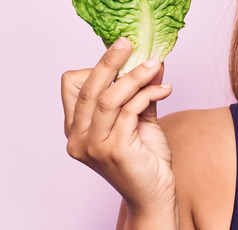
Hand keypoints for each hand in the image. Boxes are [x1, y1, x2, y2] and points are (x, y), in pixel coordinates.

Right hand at [61, 38, 175, 215]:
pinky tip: (165, 88)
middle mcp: (77, 138)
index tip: (123, 52)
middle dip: (109, 60)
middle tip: (128, 42)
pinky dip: (149, 94)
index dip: (97, 66)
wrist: (154, 195)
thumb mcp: (140, 119)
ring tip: (155, 65)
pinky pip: (130, 110)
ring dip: (135, 76)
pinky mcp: (114, 150)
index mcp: (76, 128)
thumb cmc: (145, 159)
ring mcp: (93, 146)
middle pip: (88, 87)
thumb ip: (141, 92)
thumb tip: (152, 61)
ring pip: (109, 97)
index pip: (72, 85)